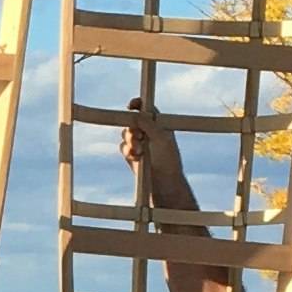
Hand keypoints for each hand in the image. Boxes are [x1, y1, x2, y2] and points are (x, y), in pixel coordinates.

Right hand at [118, 101, 196, 215]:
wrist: (165, 186)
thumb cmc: (168, 162)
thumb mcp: (160, 139)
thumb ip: (148, 124)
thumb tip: (136, 111)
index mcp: (160, 125)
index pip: (147, 109)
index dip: (138, 105)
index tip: (131, 106)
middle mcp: (150, 133)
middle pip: (132, 121)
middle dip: (132, 128)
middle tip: (138, 136)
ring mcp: (141, 145)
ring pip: (126, 134)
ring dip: (130, 141)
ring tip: (139, 151)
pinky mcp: (133, 156)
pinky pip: (123, 147)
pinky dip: (127, 151)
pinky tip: (136, 158)